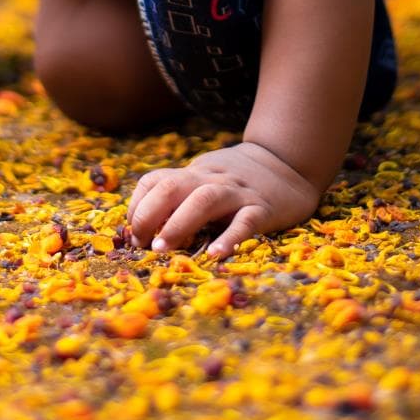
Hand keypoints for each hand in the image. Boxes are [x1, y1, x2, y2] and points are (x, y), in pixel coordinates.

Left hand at [127, 140, 321, 261]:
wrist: (286, 163)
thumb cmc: (235, 180)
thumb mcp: (204, 178)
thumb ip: (178, 196)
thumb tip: (141, 228)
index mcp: (193, 174)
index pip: (155, 181)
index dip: (137, 206)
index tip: (132, 233)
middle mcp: (211, 180)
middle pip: (172, 187)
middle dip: (149, 215)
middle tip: (141, 245)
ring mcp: (237, 193)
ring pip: (205, 200)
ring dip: (178, 223)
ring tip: (162, 249)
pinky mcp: (263, 209)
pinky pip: (245, 222)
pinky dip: (230, 239)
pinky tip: (216, 256)